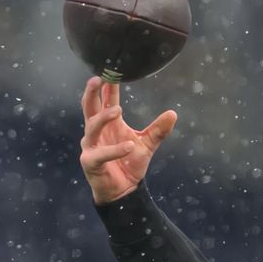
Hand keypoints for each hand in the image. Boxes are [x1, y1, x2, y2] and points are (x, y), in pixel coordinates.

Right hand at [78, 76, 177, 204]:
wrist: (124, 190)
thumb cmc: (130, 164)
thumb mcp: (147, 144)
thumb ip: (158, 130)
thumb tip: (173, 113)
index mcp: (109, 124)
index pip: (106, 101)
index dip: (108, 87)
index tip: (112, 71)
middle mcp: (96, 132)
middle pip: (89, 107)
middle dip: (92, 92)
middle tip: (98, 78)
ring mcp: (91, 146)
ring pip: (92, 127)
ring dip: (104, 117)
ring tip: (118, 110)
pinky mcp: (90, 162)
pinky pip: (101, 153)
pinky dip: (115, 149)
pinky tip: (129, 146)